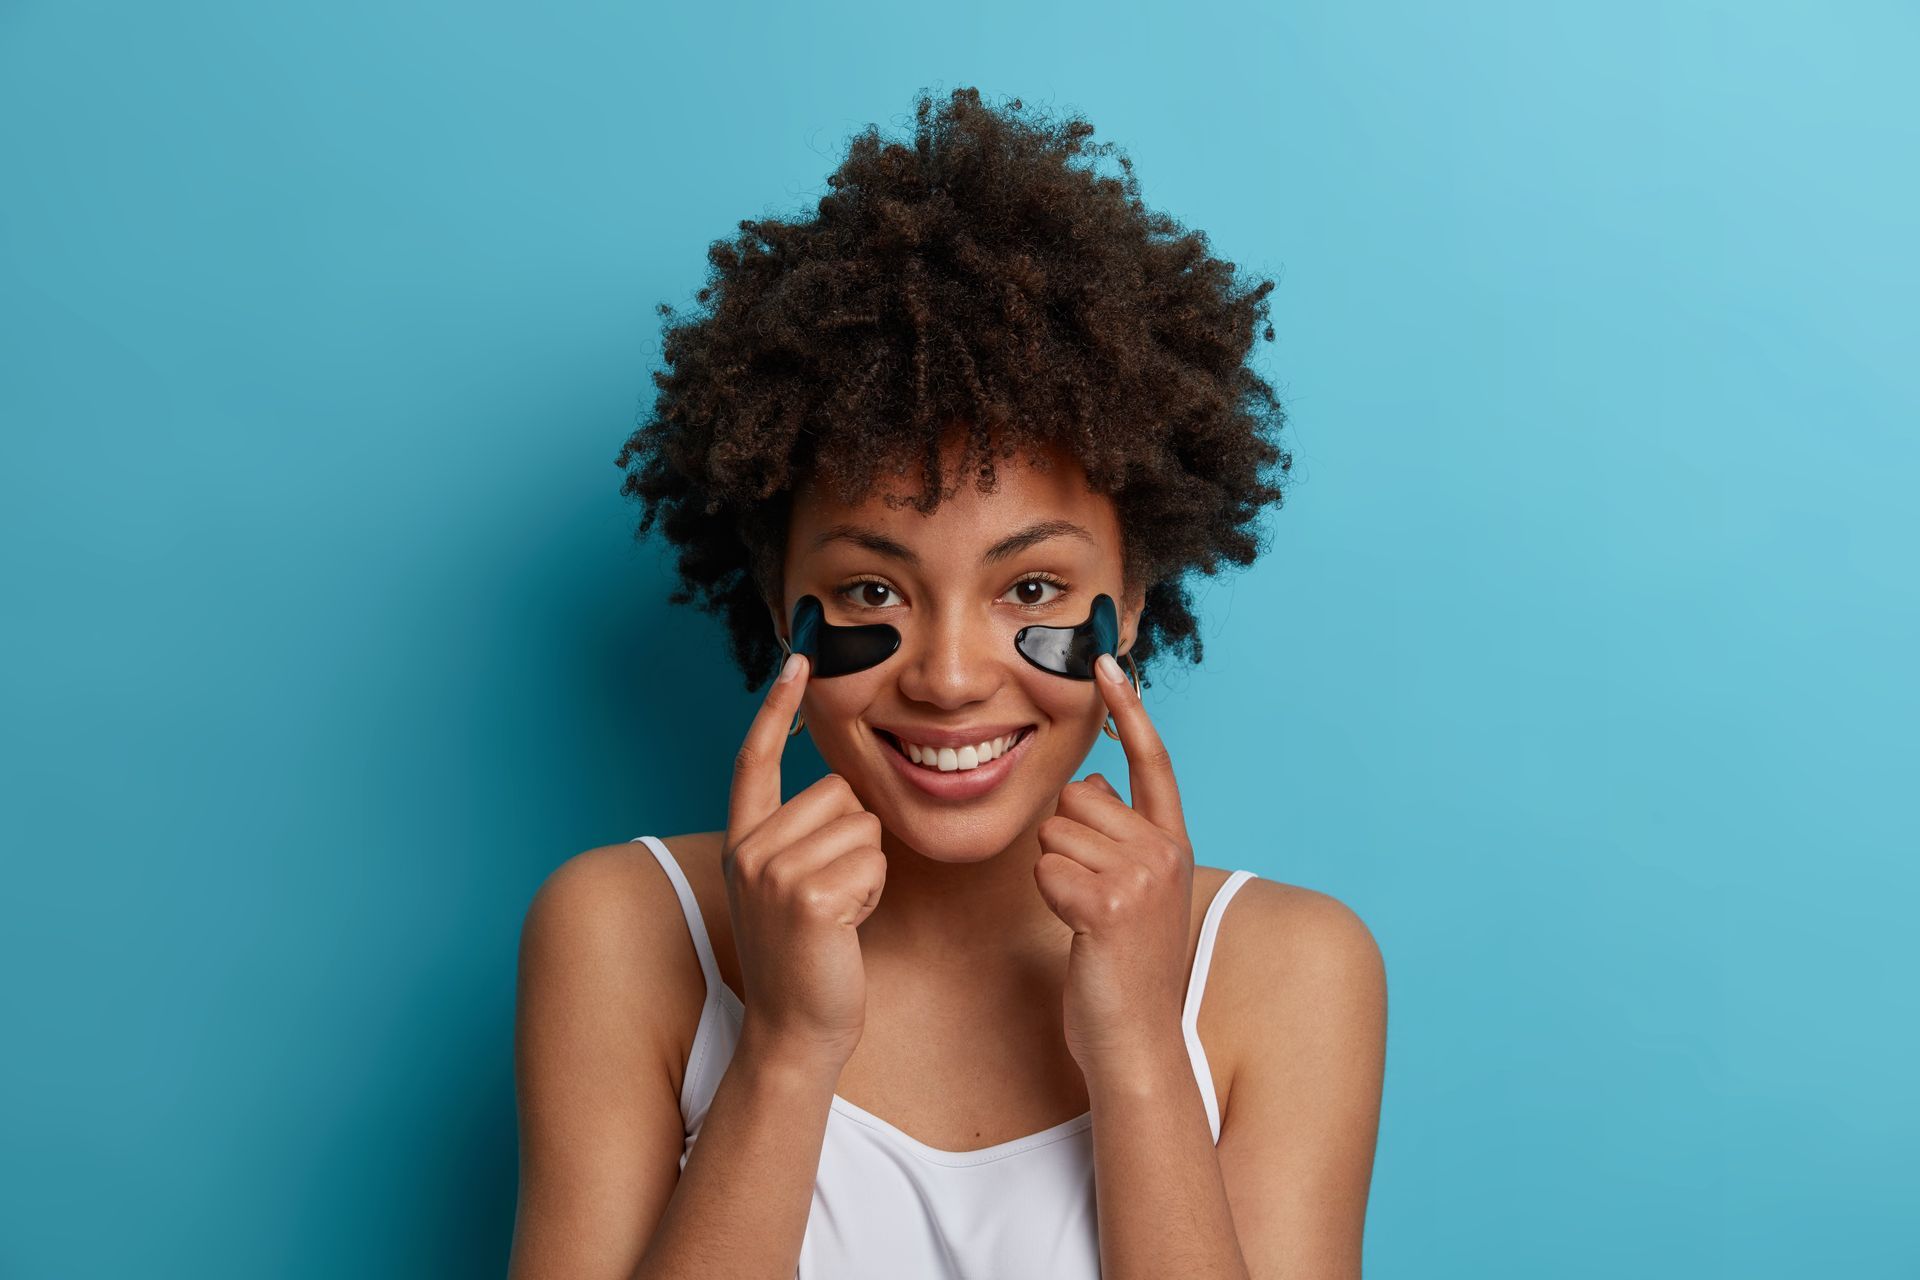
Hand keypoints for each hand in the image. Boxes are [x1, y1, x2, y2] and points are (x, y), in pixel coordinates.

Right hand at [724, 652, 887, 1071]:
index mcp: (743, 841)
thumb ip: (800, 838)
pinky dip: (873, 893)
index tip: (800, 660)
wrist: (796, 1031)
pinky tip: (847, 928)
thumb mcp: (792, 887)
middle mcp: (748, 849)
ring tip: (839, 913)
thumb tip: (843, 794)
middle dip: (855, 839)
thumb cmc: (808, 960)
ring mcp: (772, 871)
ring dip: (868, 870)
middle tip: (833, 896)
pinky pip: (872, 862)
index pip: (754, 759)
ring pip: (861, 826)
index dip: (775, 707)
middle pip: (838, 793)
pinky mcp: (807, 896)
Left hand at [1033, 652, 1195, 1075]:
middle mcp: (1164, 850)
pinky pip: (1046, 867)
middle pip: (1077, 798)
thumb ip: (1120, 836)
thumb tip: (1090, 785)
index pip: (1152, 762)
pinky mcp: (1109, 902)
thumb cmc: (1123, 968)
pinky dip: (1048, 896)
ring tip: (1084, 915)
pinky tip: (1076, 929)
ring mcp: (1141, 875)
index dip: (1130, 710)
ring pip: (1055, 830)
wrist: (1138, 1040)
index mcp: (1173, 842)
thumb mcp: (1135, 891)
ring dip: (1054, 871)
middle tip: (1089, 895)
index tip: (1108, 662)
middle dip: (1065, 839)